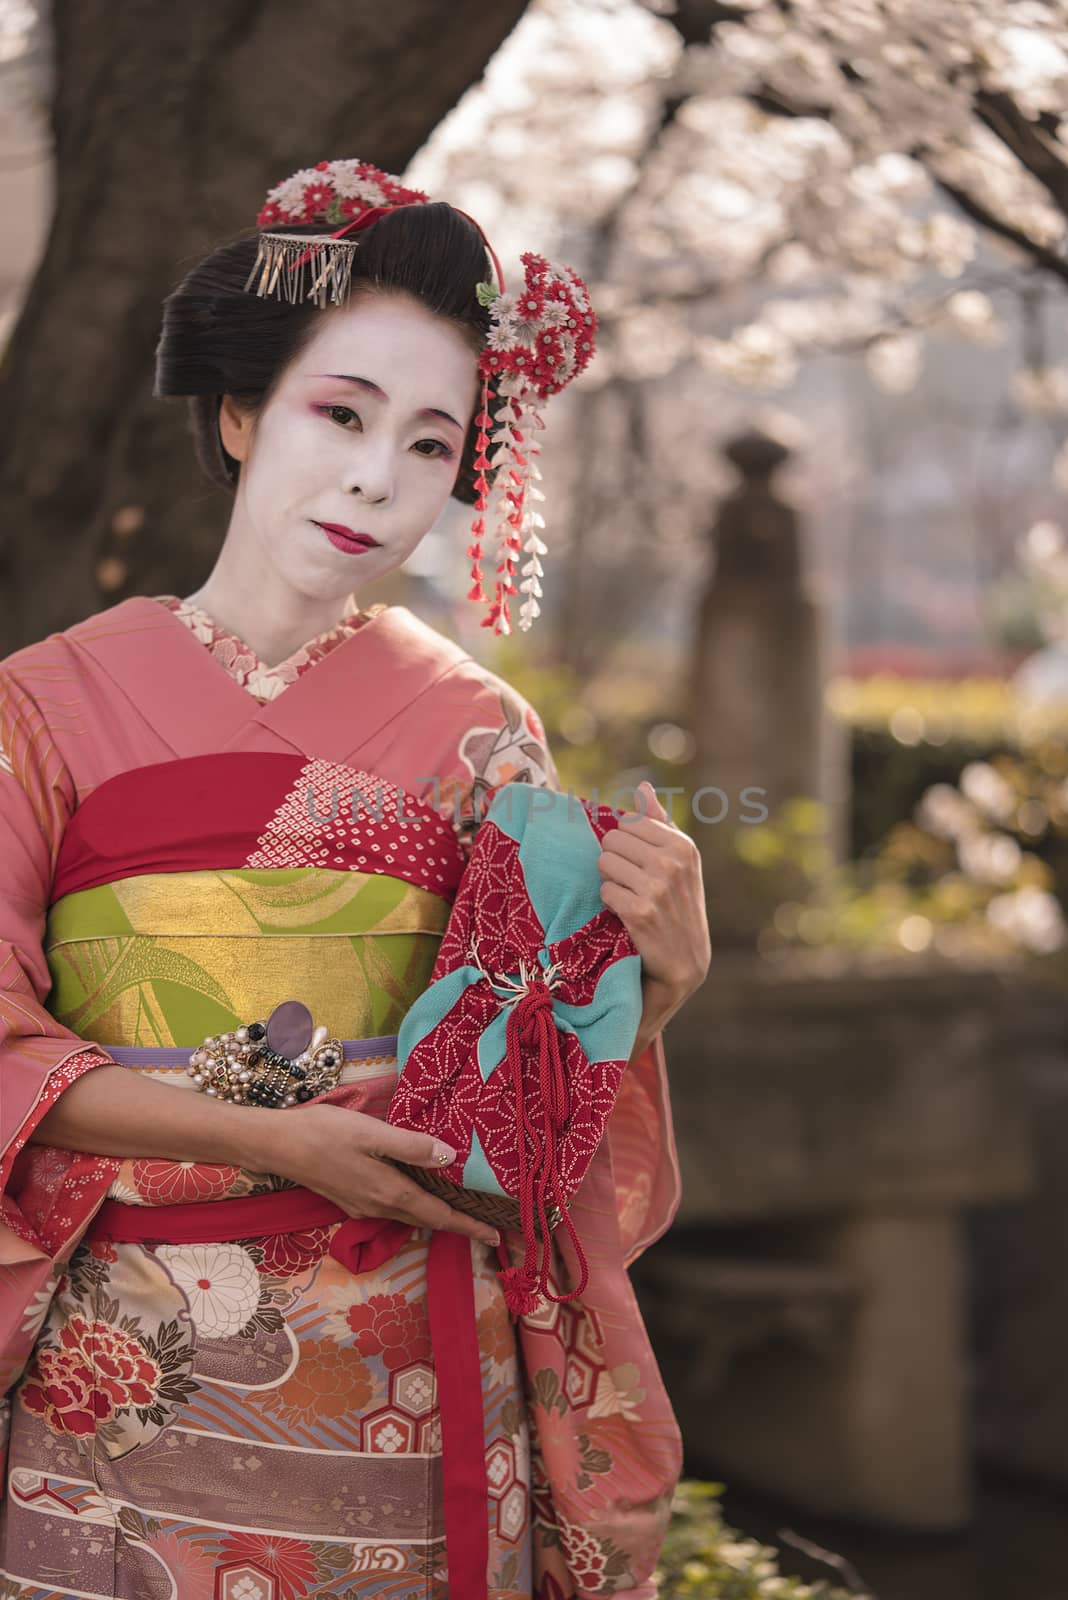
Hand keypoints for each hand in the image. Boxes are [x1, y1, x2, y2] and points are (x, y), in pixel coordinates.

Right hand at [255, 1104, 500, 1248]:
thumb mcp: (372, 1133)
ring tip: (460, 1210)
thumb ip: (411, 1146)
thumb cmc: (325, 1134)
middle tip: (487, 1226)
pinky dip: (414, 1206)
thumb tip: (450, 1158)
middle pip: (427, 1221)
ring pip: (409, 1216)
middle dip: (458, 1225)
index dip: (469, 1226)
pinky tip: (418, 1191)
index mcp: (390, 1193)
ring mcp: (363, 1206)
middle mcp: (379, 1207)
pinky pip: (392, 1209)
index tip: (496, 1236)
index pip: (439, 1216)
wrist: (277, 1146)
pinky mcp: (351, 1199)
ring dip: (436, 1217)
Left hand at [598, 780, 710, 1007]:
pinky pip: (604, 890)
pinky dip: (610, 902)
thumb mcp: (679, 861)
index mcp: (683, 845)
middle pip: (612, 840)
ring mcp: (657, 887)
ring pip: (604, 863)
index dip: (625, 844)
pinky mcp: (640, 912)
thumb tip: (643, 786)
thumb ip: (659, 822)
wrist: (685, 960)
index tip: (638, 864)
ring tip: (628, 895)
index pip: (628, 822)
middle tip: (630, 882)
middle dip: (614, 860)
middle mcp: (673, 862)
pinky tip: (626, 912)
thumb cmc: (679, 903)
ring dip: (611, 881)